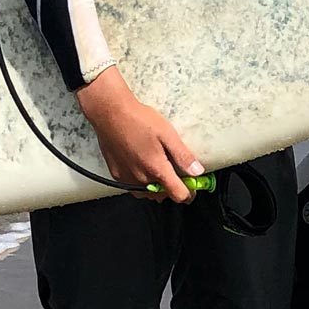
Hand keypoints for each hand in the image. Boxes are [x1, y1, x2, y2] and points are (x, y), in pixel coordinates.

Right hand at [74, 66, 203, 201]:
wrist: (110, 113)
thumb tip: (197, 171)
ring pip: (147, 193)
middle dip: (172, 187)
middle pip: (163, 195)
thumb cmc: (139, 120)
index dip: (189, 193)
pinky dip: (142, 183)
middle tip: (176, 172)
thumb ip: (183, 155)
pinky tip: (143, 167)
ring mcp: (126, 179)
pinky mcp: (116, 175)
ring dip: (156, 187)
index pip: (178, 194)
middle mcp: (140, 179)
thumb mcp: (167, 134)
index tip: (193, 186)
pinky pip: (133, 187)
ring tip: (160, 170)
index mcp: (156, 169)